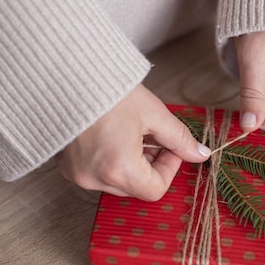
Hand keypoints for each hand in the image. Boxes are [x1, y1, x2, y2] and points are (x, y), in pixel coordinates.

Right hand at [56, 84, 209, 199]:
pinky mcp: (67, 167)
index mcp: (119, 169)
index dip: (169, 169)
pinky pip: (97, 173)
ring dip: (131, 163)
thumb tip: (200, 154)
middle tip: (153, 136)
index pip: (155, 190)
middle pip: (136, 187)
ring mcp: (77, 174)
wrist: (64, 73)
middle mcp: (95, 179)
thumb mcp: (152, 113)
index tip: (170, 147)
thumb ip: (179, 138)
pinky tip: (112, 134)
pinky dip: (110, 160)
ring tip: (131, 132)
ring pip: (117, 181)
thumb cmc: (106, 90)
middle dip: (151, 165)